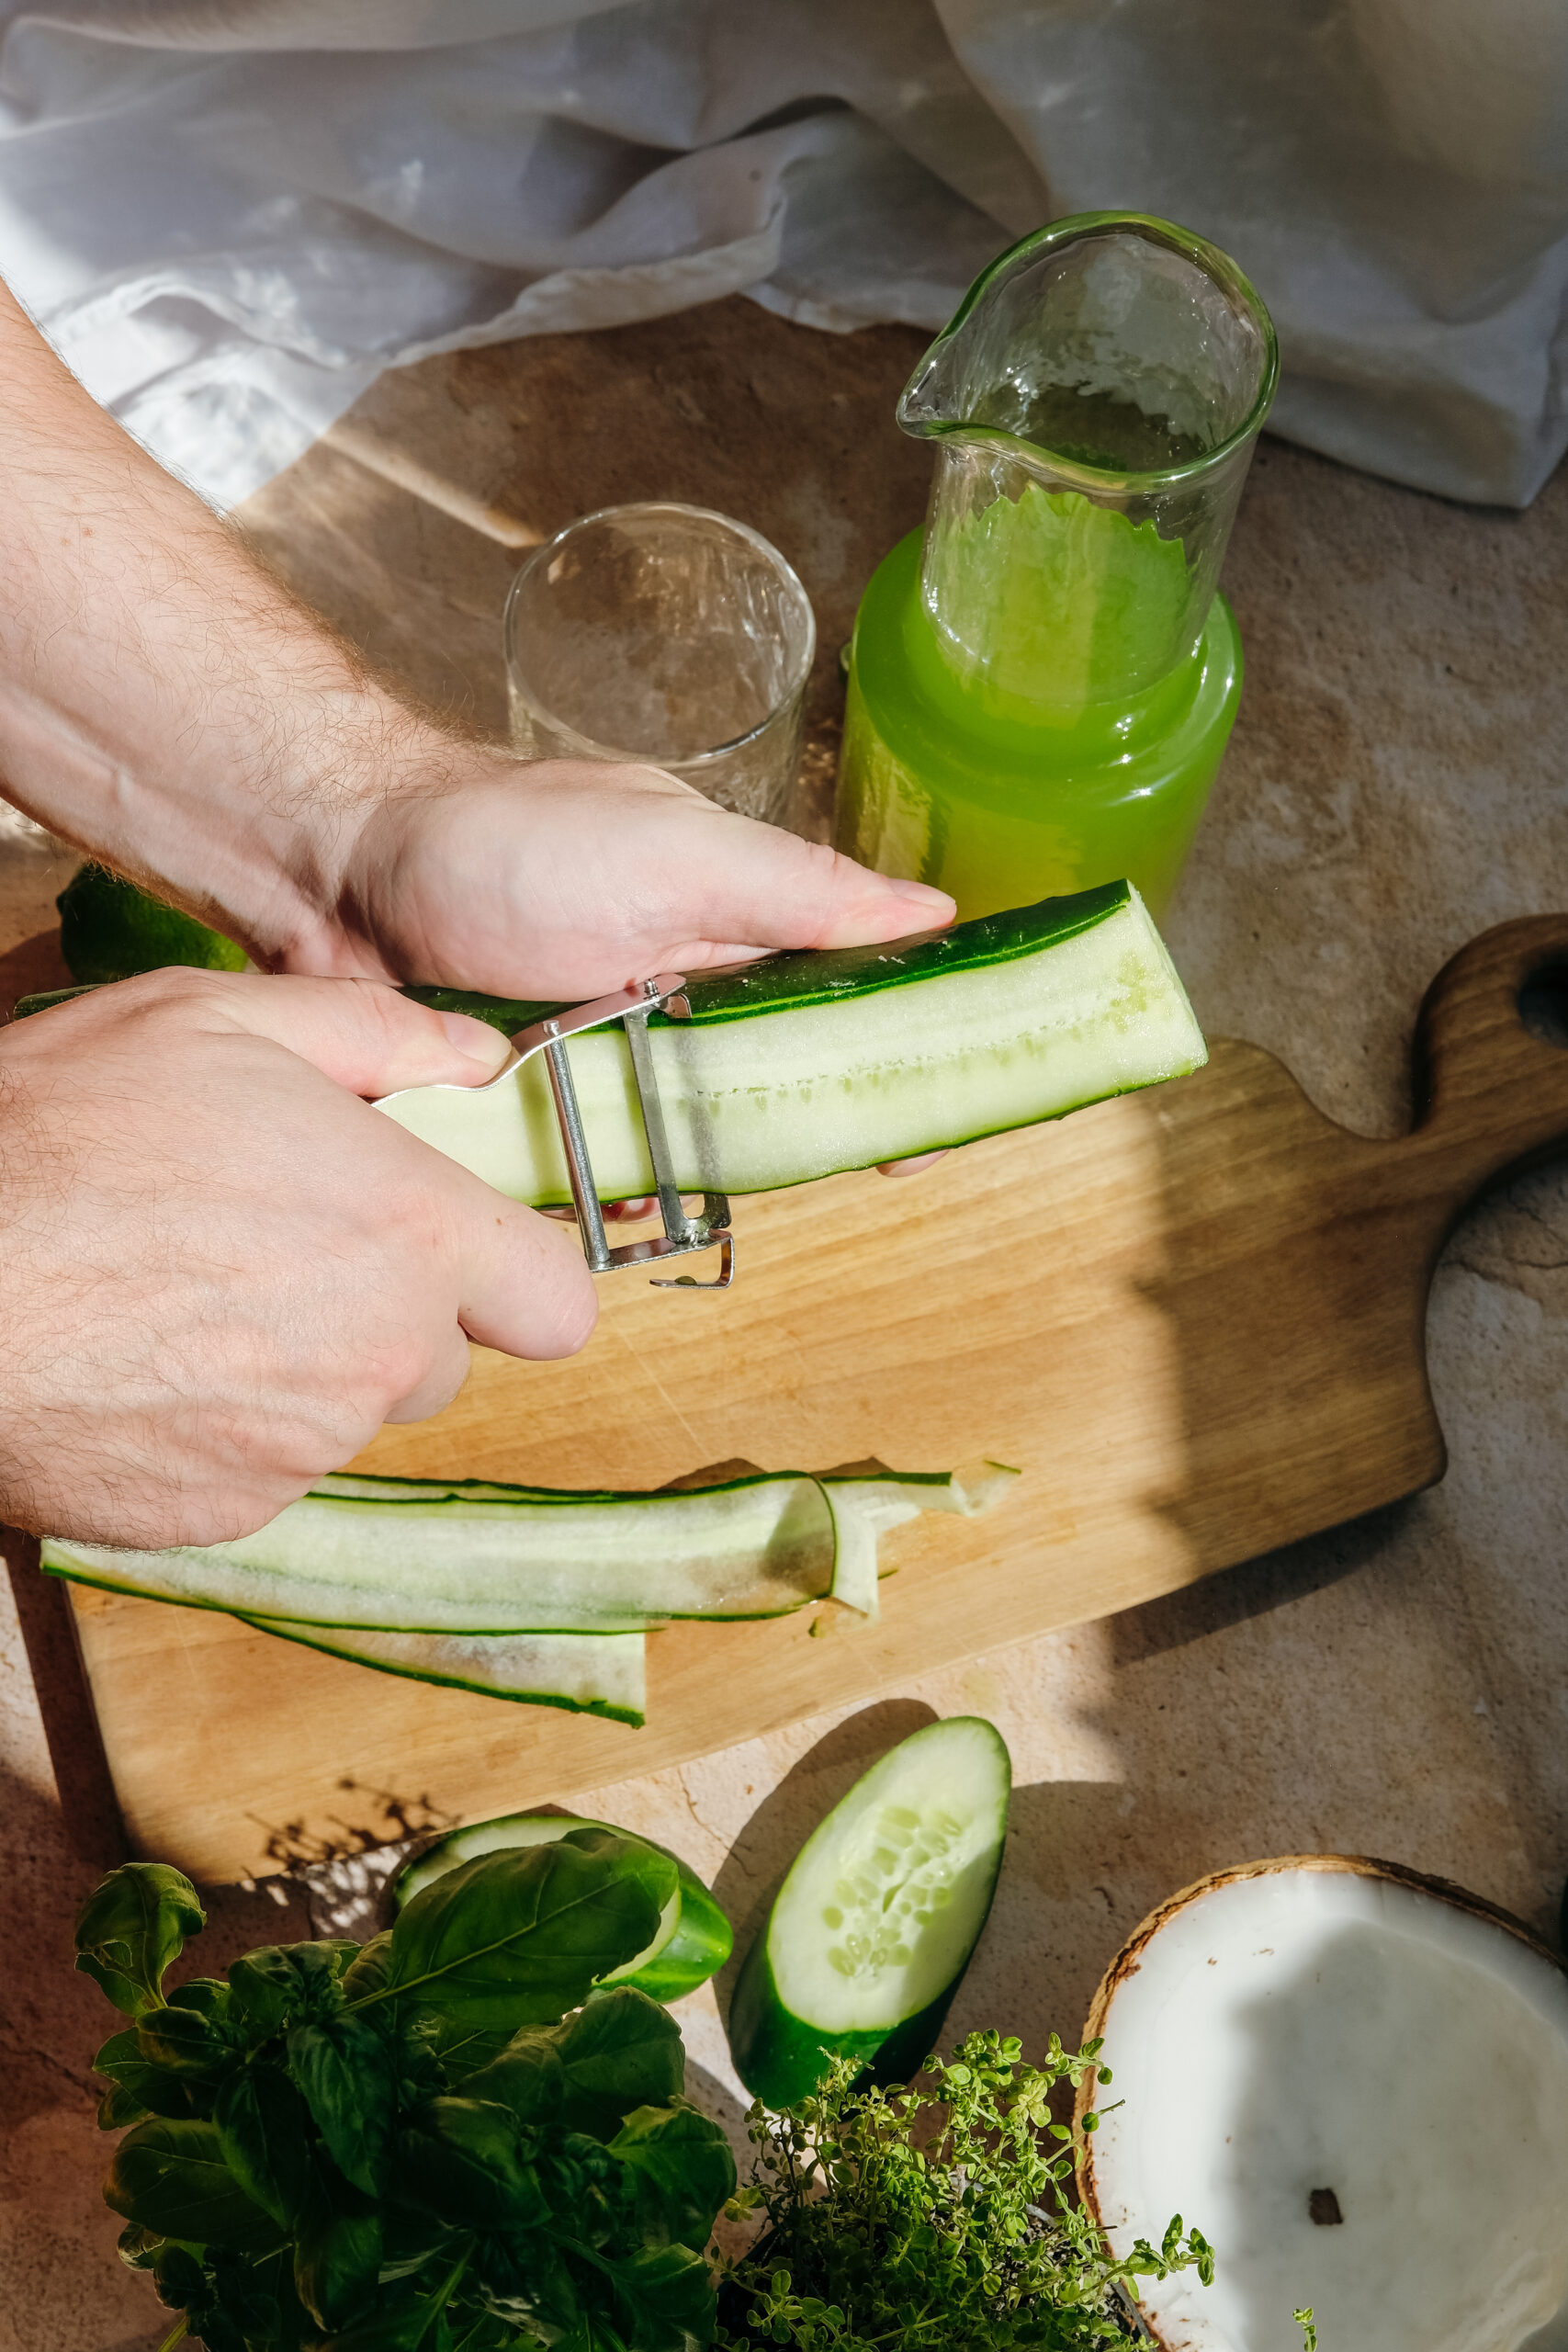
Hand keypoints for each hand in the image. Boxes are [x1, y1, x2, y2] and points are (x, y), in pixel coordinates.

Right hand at [0, 970, 596, 1546]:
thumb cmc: (59, 1134)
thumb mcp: (215, 1020)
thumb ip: (375, 1035)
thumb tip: (478, 1057)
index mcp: (410, 1234)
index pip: (554, 1303)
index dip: (510, 1275)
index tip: (457, 1249)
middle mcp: (379, 1357)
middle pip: (438, 1356)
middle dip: (384, 1310)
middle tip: (271, 1243)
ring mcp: (301, 1447)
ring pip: (345, 1410)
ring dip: (299, 1364)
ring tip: (183, 1289)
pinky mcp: (223, 1513)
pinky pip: (263, 1467)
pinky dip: (222, 1424)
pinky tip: (142, 1357)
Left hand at [312, 757, 956, 1199]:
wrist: (331, 869)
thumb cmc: (501, 840)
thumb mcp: (672, 853)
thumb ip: (796, 890)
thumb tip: (933, 914)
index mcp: (736, 931)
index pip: (850, 1004)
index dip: (895, 1065)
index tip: (917, 1131)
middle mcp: (684, 998)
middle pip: (777, 1093)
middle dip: (798, 1141)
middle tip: (805, 1177)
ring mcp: (609, 1057)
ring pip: (686, 1147)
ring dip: (690, 1178)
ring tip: (682, 1196)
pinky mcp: (537, 1106)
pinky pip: (589, 1172)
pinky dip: (599, 1193)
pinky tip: (602, 1212)